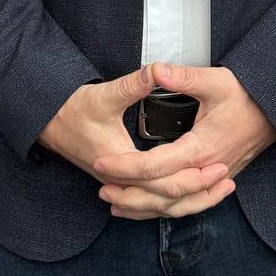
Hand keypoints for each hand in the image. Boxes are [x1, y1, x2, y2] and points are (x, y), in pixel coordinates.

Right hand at [38, 66, 229, 208]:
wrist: (49, 121)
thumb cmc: (74, 109)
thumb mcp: (106, 94)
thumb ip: (135, 83)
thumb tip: (158, 69)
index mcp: (121, 163)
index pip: (164, 180)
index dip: (194, 175)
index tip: (217, 164)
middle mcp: (121, 180)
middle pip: (166, 198)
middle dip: (199, 191)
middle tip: (226, 176)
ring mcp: (120, 184)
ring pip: (159, 205)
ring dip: (189, 200)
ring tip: (215, 189)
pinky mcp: (120, 182)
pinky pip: (149, 201)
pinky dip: (170, 201)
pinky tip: (186, 196)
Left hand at [93, 62, 275, 219]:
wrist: (275, 111)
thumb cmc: (247, 95)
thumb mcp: (215, 80)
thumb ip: (183, 77)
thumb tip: (155, 69)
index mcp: (201, 147)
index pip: (155, 165)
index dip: (125, 166)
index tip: (102, 162)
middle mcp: (205, 168)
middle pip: (161, 194)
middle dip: (128, 193)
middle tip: (101, 186)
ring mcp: (211, 178)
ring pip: (173, 206)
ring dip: (143, 207)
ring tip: (115, 203)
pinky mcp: (214, 180)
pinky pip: (186, 204)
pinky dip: (163, 209)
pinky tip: (145, 207)